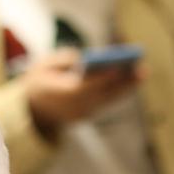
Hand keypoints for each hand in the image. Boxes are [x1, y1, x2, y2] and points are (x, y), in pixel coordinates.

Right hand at [23, 48, 142, 138]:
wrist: (32, 109)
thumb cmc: (38, 80)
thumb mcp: (41, 65)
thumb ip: (61, 60)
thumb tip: (82, 58)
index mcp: (57, 93)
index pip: (82, 87)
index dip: (100, 79)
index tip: (117, 68)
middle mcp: (72, 107)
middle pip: (101, 95)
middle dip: (122, 82)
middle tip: (140, 69)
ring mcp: (81, 113)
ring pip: (107, 101)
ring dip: (126, 88)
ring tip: (141, 73)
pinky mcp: (88, 115)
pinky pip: (106, 103)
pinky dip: (119, 92)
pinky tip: (130, 81)